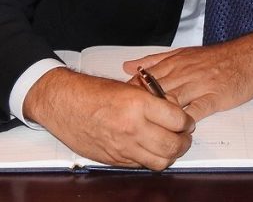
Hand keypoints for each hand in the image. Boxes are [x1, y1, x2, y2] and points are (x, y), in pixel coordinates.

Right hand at [23, 67, 193, 169]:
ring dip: (171, 155)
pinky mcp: (115, 159)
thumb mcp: (129, 88)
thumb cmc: (93, 92)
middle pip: (173, 145)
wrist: (64, 104)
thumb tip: (174, 108)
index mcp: (138, 105)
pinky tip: (151, 149)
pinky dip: (151, 159)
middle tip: (185, 136)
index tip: (187, 121)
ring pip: (160, 161)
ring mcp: (123, 147)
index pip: (178, 120)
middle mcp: (132, 128)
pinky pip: (142, 165)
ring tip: (172, 146)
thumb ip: (153, 99)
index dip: (187, 121)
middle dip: (184, 142)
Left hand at [123, 30, 252, 122]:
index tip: (121, 104)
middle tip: (129, 120)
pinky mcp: (213, 97)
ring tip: (148, 129)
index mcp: (175, 62)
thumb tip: (128, 67)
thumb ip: (155, 61)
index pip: (145, 79)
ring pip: (172, 102)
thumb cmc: (218, 57)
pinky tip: (176, 131)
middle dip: (140, 107)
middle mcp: (184, 72)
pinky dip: (183, 122)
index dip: (131, 94)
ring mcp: (199, 85)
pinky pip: (195, 111)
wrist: (249, 56)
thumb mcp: (184, 52)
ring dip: (159, 116)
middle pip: (154, 92)